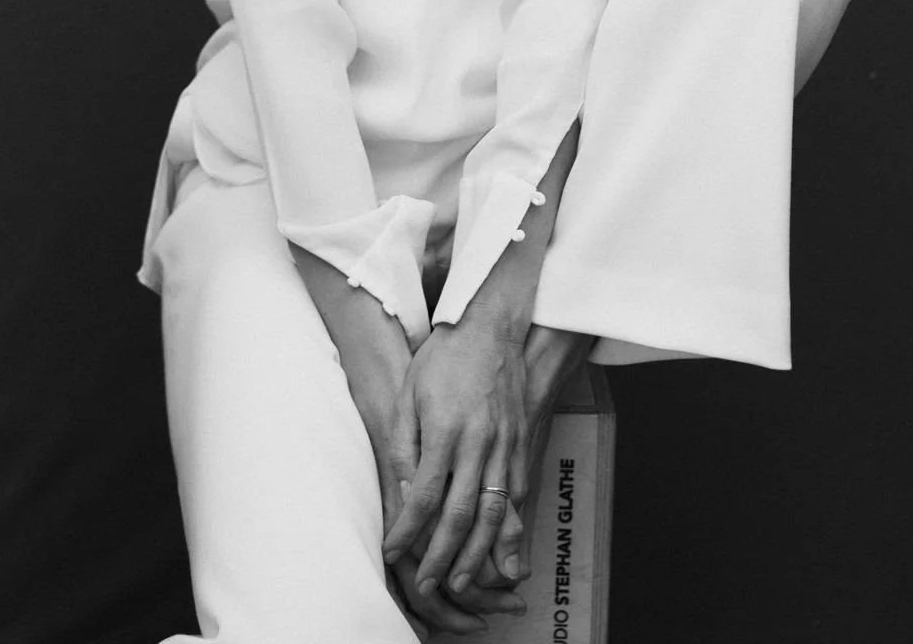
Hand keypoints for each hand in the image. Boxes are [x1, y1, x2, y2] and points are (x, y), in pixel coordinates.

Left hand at [382, 319, 531, 602]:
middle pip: (460, 515)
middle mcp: (478, 443)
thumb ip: (405, 443)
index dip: (406, 530)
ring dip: (476, 554)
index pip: (423, 496)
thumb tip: (404, 490)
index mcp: (445, 430)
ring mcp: (504, 445)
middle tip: (427, 585)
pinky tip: (493, 544)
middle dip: (442, 557)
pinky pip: (515, 495)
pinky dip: (505, 527)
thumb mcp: (410, 393)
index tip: (392, 551)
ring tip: (460, 581)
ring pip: (493, 513)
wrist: (492, 327)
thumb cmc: (444, 357)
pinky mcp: (521, 443)